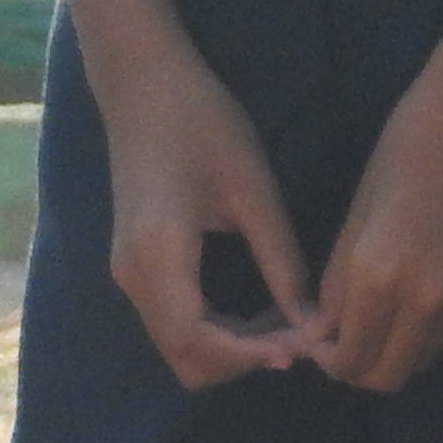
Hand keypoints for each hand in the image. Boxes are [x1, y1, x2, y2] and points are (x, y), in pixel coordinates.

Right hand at [87, 34, 324, 386]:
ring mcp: (128, 270)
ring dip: (235, 350)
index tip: (309, 342)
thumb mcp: (252, 187)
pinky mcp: (135, 264)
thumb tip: (314, 324)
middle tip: (302, 335)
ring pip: (180, 348)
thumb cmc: (199, 120)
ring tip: (288, 324)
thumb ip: (282, 261)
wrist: (141, 81)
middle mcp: (133, 273)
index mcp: (158, 253)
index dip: (257, 357)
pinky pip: (175, 323)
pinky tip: (259, 311)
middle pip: (186, 360)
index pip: (200, 343)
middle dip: (247, 362)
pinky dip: (219, 333)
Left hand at [314, 50, 442, 392]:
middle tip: (339, 340)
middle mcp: (425, 300)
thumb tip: (326, 326)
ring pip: (421, 361)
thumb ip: (341, 276)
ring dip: (393, 353)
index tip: (316, 343)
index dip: (328, 360)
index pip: (351, 358)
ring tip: (371, 321)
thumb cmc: (407, 145)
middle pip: (388, 375)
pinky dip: (423, 336)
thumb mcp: (358, 209)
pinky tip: (406, 304)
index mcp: (378, 274)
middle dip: (358, 368)